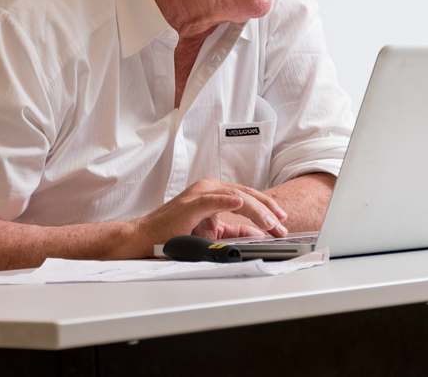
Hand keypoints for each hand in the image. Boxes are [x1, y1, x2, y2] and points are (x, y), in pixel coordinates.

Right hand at [135, 177, 287, 249]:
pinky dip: (227, 200)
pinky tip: (240, 202)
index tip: (281, 221)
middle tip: (282, 224)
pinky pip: (212, 199)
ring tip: (270, 221)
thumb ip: (235, 232)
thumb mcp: (213, 233)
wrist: (146, 237)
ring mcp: (199, 194)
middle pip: (245, 194)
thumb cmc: (174, 234)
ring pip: (235, 196)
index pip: (247, 197)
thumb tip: (259, 234)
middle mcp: (208, 189)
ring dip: (256, 209)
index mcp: (214, 193)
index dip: (266, 208)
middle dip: (267, 209)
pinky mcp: (190, 203)